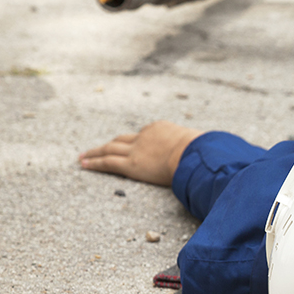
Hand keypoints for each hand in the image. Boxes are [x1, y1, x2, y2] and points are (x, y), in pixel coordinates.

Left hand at [79, 121, 201, 185]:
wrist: (193, 153)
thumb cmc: (203, 152)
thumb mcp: (200, 146)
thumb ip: (198, 149)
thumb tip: (210, 155)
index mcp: (161, 129)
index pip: (144, 135)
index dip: (135, 141)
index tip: (130, 146)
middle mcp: (145, 137)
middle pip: (122, 139)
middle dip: (110, 144)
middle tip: (98, 147)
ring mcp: (136, 150)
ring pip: (110, 149)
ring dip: (95, 152)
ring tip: (83, 156)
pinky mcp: (132, 165)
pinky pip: (108, 163)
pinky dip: (94, 163)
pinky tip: (83, 165)